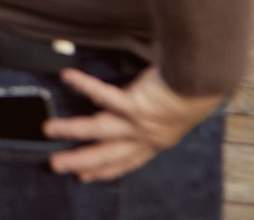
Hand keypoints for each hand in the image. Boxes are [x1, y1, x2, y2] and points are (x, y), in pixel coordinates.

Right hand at [44, 67, 223, 181]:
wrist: (205, 82)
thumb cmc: (193, 90)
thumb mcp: (174, 111)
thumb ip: (155, 112)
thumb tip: (143, 101)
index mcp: (155, 140)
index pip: (126, 161)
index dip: (105, 171)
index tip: (86, 177)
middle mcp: (145, 137)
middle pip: (108, 154)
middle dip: (81, 162)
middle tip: (57, 165)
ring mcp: (139, 123)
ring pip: (100, 131)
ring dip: (72, 131)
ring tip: (49, 129)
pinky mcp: (136, 104)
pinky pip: (104, 95)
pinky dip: (84, 85)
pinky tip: (67, 76)